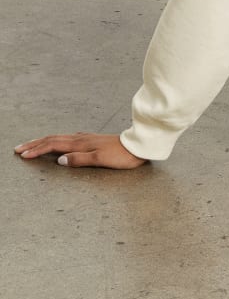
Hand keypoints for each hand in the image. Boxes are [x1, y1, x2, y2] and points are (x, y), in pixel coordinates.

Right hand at [14, 132, 146, 168]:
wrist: (140, 145)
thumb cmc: (122, 155)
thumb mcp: (100, 159)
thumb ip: (80, 160)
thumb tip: (60, 161)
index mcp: (81, 143)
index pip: (53, 145)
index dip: (37, 150)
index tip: (23, 155)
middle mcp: (82, 139)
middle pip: (53, 139)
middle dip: (35, 144)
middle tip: (19, 148)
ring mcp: (87, 138)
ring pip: (60, 137)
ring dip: (44, 141)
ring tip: (33, 145)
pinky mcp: (93, 140)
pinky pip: (69, 138)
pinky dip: (57, 140)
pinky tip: (59, 142)